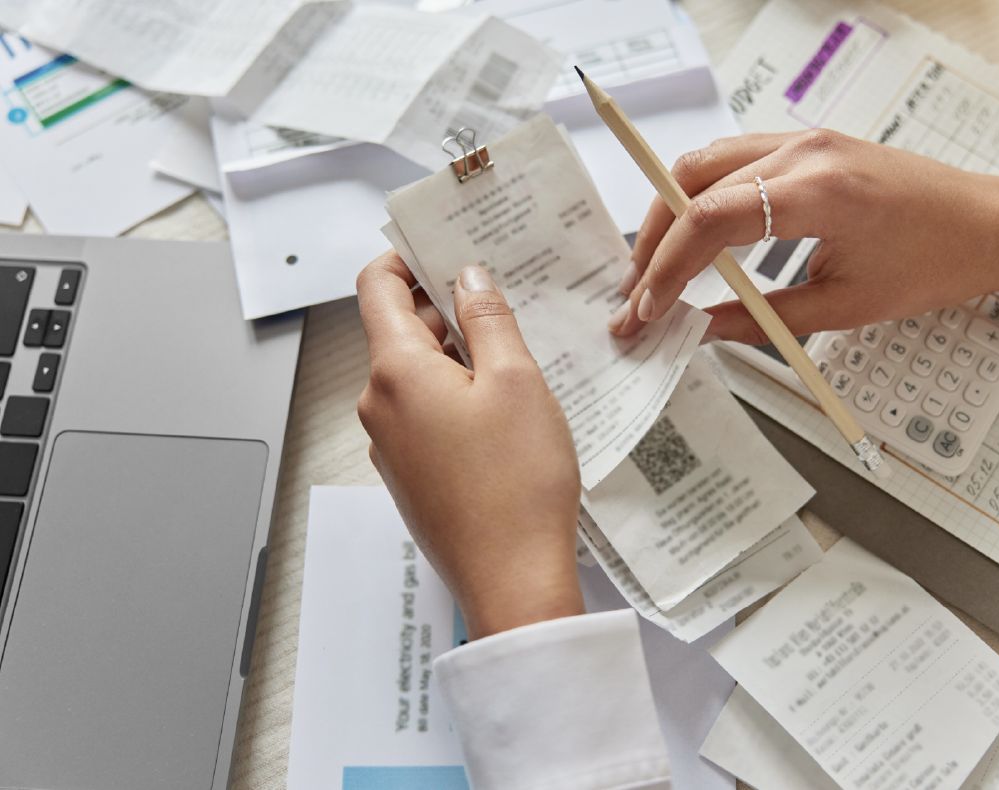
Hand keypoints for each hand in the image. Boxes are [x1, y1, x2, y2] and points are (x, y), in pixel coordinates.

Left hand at [356, 253, 583, 639]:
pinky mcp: (410, 476)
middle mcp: (379, 406)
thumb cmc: (517, 483)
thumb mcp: (516, 381)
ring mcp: (390, 446)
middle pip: (399, 331)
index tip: (442, 246)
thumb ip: (488, 318)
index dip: (406, 257)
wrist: (512, 579)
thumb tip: (468, 277)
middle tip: (501, 297)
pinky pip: (425, 415)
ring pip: (415, 376)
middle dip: (445, 308)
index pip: (376, 288)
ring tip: (515, 356)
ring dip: (456, 355)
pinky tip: (503, 409)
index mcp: (395, 372)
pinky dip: (455, 396)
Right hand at [608, 129, 998, 343]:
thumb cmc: (936, 263)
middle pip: (693, 181)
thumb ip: (763, 318)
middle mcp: (804, 153)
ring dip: (671, 212)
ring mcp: (805, 141)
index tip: (647, 308)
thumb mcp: (846, 307)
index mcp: (818, 192)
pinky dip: (702, 195)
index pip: (709, 220)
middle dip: (653, 239)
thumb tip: (702, 330)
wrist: (992, 224)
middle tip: (637, 291)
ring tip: (655, 265)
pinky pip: (735, 160)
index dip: (666, 267)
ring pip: (706, 162)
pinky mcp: (809, 145)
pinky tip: (695, 233)